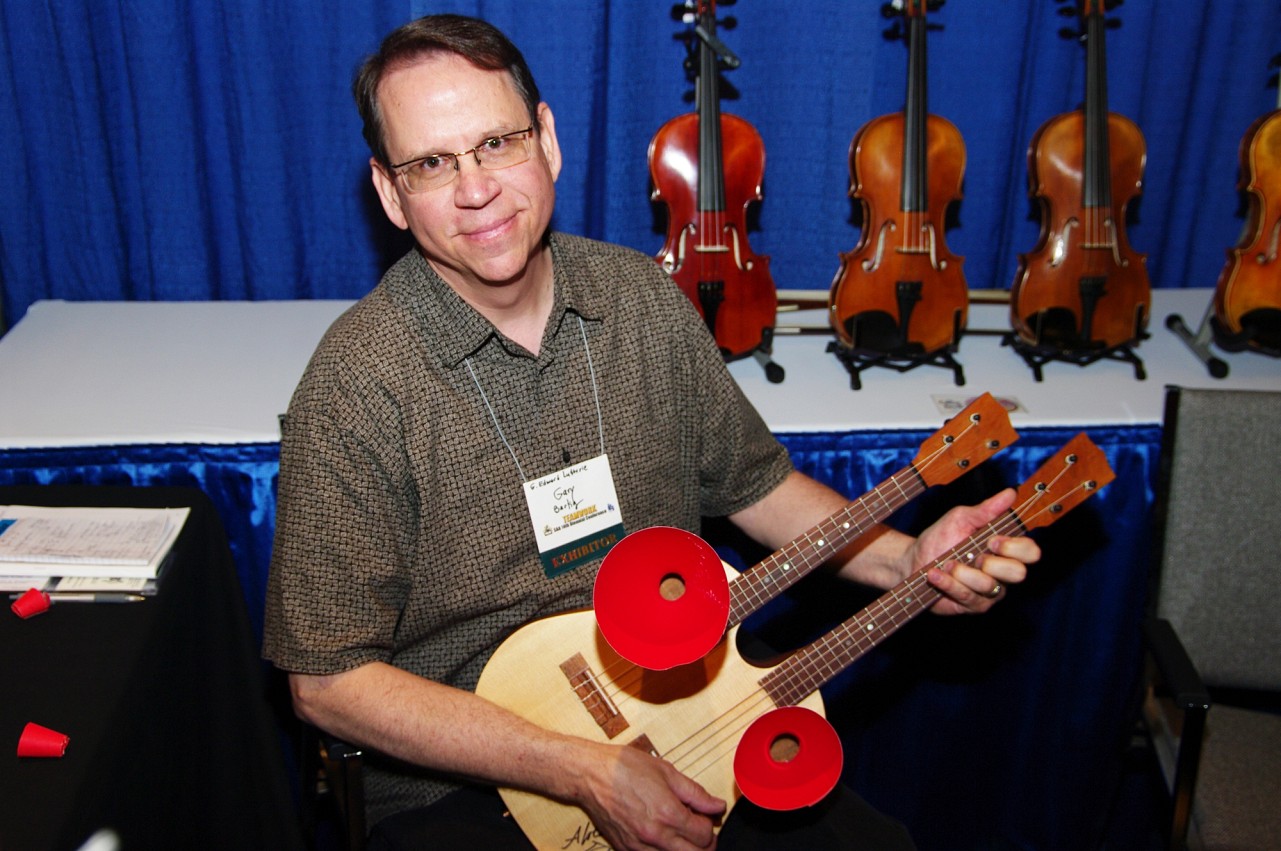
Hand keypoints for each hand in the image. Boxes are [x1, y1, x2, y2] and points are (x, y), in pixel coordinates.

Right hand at [574, 742, 724, 849]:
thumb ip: (695, 793)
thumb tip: (717, 805)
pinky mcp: (626, 849)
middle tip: (700, 829)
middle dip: (704, 844)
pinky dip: (662, 850)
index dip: (710, 824)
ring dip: (683, 848)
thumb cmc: (624, 768)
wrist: (590, 775)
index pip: (705, 835)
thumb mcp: (666, 772)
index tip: (705, 815)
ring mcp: (640, 846)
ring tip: (679, 831)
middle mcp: (656, 835)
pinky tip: (660, 833)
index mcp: (669, 814)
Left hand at [908, 488, 1040, 614]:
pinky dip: (947, 582)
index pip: (1031, 552)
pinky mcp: (973, 605)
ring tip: (945, 563)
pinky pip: (967, 596)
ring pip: (988, 585)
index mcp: (1006, 550)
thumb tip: (1010, 493)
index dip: (1015, 547)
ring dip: (961, 571)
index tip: (991, 540)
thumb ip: (986, 510)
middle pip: (1019, 573)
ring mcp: (990, 592)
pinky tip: (935, 574)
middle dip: (991, 563)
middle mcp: (1003, 573)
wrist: (913, 561)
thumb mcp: (961, 519)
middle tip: (972, 555)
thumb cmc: (941, 538)